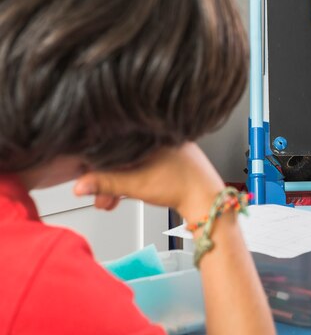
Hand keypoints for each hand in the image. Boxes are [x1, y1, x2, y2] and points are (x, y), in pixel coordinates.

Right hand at [73, 143, 224, 220]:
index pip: (114, 142)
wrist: (207, 198)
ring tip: (109, 202)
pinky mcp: (171, 156)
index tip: (86, 176)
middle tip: (98, 197)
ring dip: (118, 182)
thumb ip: (105, 183)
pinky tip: (124, 194)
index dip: (96, 162)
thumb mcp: (136, 184)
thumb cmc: (181, 186)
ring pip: (133, 161)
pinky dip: (132, 178)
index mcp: (150, 133)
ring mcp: (166, 145)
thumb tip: (79, 185)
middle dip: (107, 178)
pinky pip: (144, 163)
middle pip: (122, 154)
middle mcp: (159, 134)